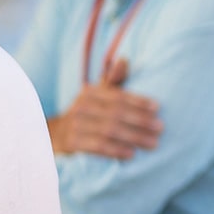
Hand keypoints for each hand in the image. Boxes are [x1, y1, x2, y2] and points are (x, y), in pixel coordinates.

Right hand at [47, 57, 162, 159]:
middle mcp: (81, 106)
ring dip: (134, 137)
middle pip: (116, 113)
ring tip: (153, 143)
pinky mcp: (72, 143)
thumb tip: (124, 60)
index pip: (117, 96)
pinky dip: (116, 150)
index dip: (138, 101)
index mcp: (90, 93)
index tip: (157, 108)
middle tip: (160, 128)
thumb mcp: (95, 96)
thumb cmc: (85, 114)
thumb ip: (112, 81)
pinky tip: (131, 154)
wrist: (53, 134)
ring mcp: (75, 125)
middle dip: (141, 121)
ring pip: (109, 130)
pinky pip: (97, 146)